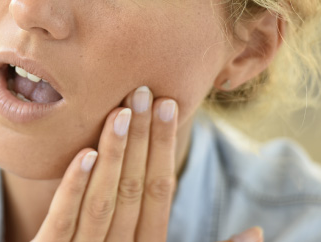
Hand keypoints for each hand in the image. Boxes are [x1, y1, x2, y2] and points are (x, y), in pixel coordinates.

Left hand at [31, 86, 262, 241]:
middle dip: (142, 140)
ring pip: (103, 201)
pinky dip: (72, 188)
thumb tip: (259, 232)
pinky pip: (60, 223)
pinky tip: (83, 152)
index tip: (170, 106)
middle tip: (145, 91)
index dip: (165, 149)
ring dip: (114, 155)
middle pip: (134, 190)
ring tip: (122, 111)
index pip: (160, 193)